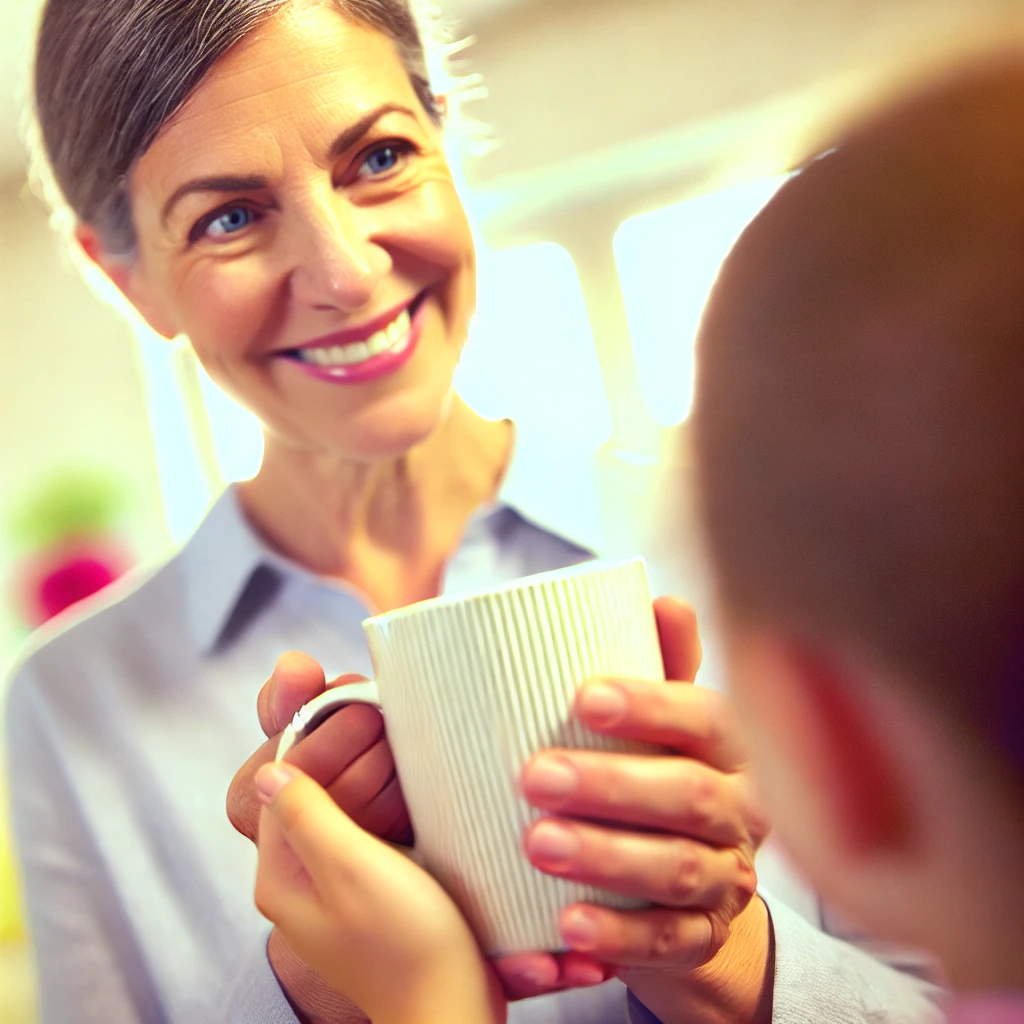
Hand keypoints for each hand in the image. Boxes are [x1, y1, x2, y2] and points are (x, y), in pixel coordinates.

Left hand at [227, 653, 410, 1022]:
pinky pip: (367, 827)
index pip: (281, 785)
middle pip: (309, 791)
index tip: (358, 710)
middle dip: (341, 749)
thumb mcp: (352, 870)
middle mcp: (300, 881)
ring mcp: (336, 888)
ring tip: (397, 735)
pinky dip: (386, 796)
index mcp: (281, 876)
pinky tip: (412, 779)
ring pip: (342, 804)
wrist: (454, 1008)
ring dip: (367, 767)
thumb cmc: (408, 943)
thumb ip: (307, 816)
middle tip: (379, 715)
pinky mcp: (371, 891)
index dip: (313, 740)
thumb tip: (267, 770)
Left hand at [517, 597, 772, 1022]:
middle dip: (612, 786)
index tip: (583, 696)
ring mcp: (729, 878)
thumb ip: (666, 667)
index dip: (652, 705)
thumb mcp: (674, 723)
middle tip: (534, 776)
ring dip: (606, 857)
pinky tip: (568, 928)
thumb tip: (662, 596)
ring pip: (677, 870)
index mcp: (734, 746)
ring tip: (537, 845)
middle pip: (689, 796)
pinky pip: (668, 942)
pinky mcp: (705, 937)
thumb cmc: (672, 775)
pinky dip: (619, 937)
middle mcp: (743, 810)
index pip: (707, 718)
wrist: (705, 887)